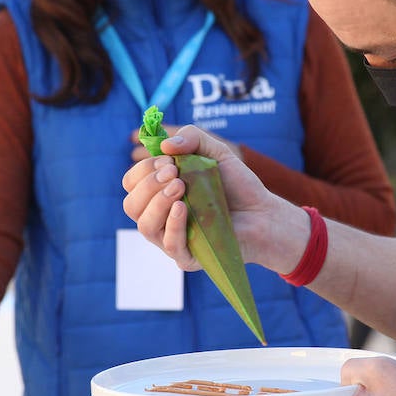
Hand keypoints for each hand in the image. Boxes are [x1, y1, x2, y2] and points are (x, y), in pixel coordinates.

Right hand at [122, 124, 272, 271]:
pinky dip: (173, 224)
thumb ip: (192, 137)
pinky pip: (170, 245)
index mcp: (159, 193)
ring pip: (145, 226)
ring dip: (157, 203)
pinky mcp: (188, 257)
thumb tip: (164, 145)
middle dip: (149, 185)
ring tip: (180, 187)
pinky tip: (183, 208)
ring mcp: (172, 239)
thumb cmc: (236, 185)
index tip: (168, 161)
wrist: (263, 212)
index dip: (143, 169)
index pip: (131, 183)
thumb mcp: (215, 151)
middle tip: (174, 174)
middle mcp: (160, 217)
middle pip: (131, 205)